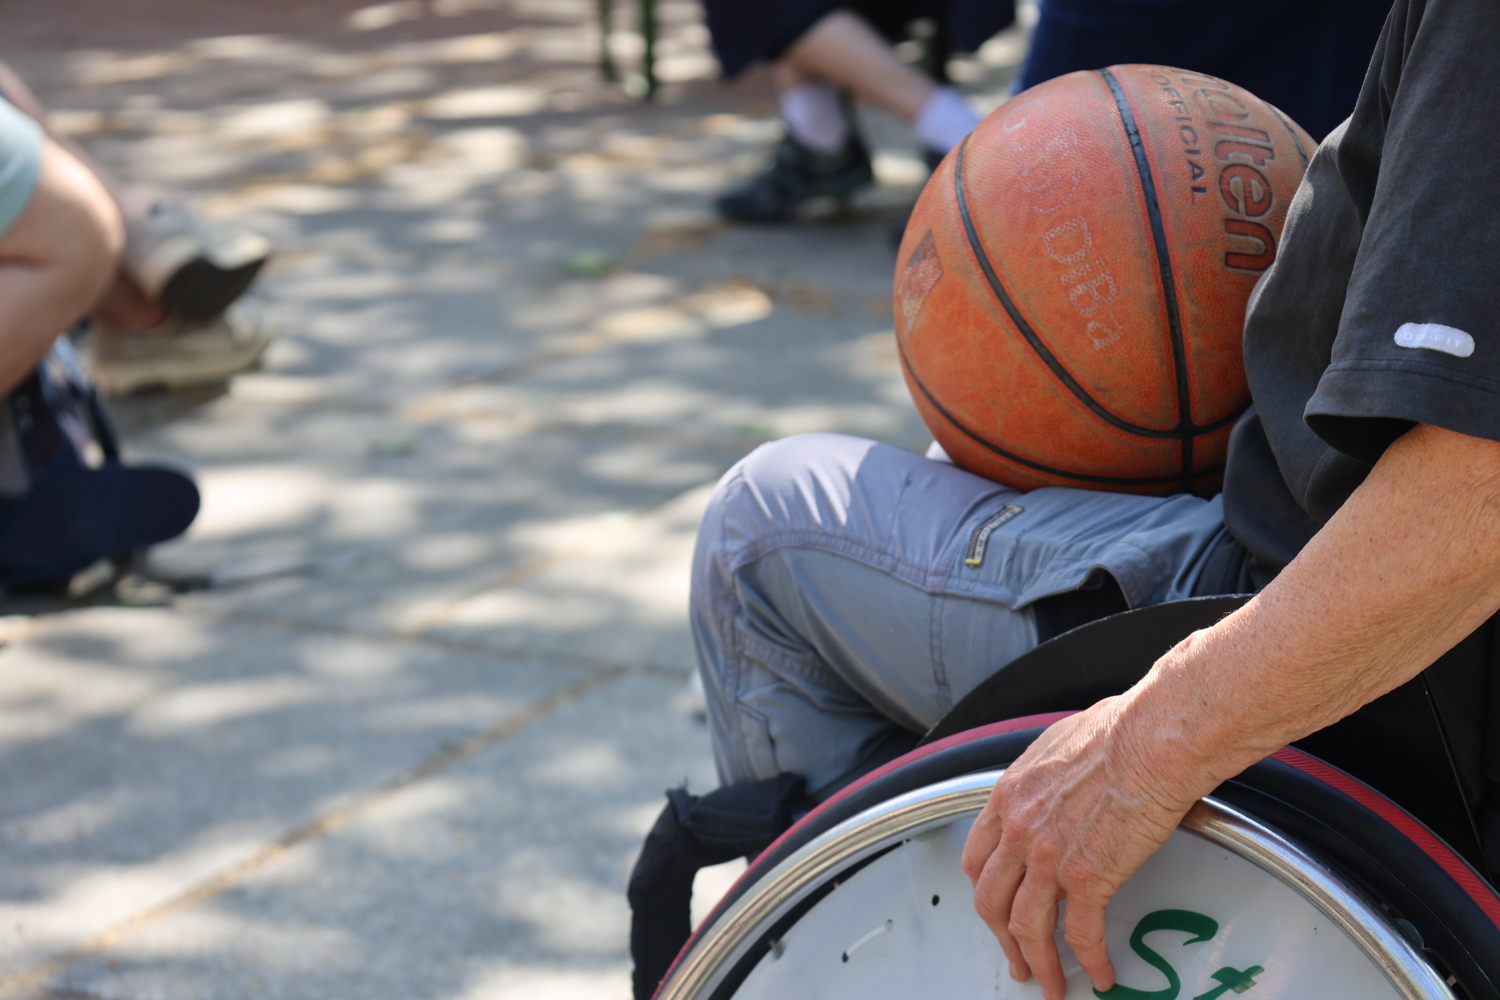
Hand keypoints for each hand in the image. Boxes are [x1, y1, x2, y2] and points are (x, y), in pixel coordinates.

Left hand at [960, 699, 1196, 999]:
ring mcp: (1049, 857)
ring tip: (1052, 983)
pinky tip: (1101, 973)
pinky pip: (1082, 933)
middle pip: (991, 900)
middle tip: (1015, 956)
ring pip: (1027, 927)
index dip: (985, 888)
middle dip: (1001, 936)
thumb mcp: (1059, 742)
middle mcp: (1019, 829)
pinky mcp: (1088, 877)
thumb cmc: (1121, 729)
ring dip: (1038, 962)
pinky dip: (1090, 960)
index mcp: (1010, 795)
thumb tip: (1058, 779)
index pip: (978, 856)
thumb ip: (1047, 773)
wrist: (1152, 739)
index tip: (995, 905)